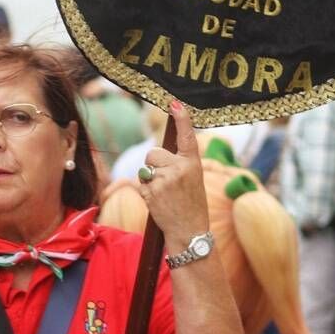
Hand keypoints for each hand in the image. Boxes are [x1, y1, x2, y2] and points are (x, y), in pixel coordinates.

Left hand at [139, 101, 208, 245]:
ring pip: (145, 168)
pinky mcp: (152, 190)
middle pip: (153, 153)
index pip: (187, 137)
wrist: (190, 231)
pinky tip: (158, 202)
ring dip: (150, 179)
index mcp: (193, 163)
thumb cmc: (191, 205)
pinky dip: (146, 191)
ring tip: (165, 195)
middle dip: (154, 165)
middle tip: (168, 184)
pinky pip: (141, 182)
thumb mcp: (192, 180)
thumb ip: (179, 164)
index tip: (174, 102)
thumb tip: (157, 153)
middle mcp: (180, 168)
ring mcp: (166, 179)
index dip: (182, 119)